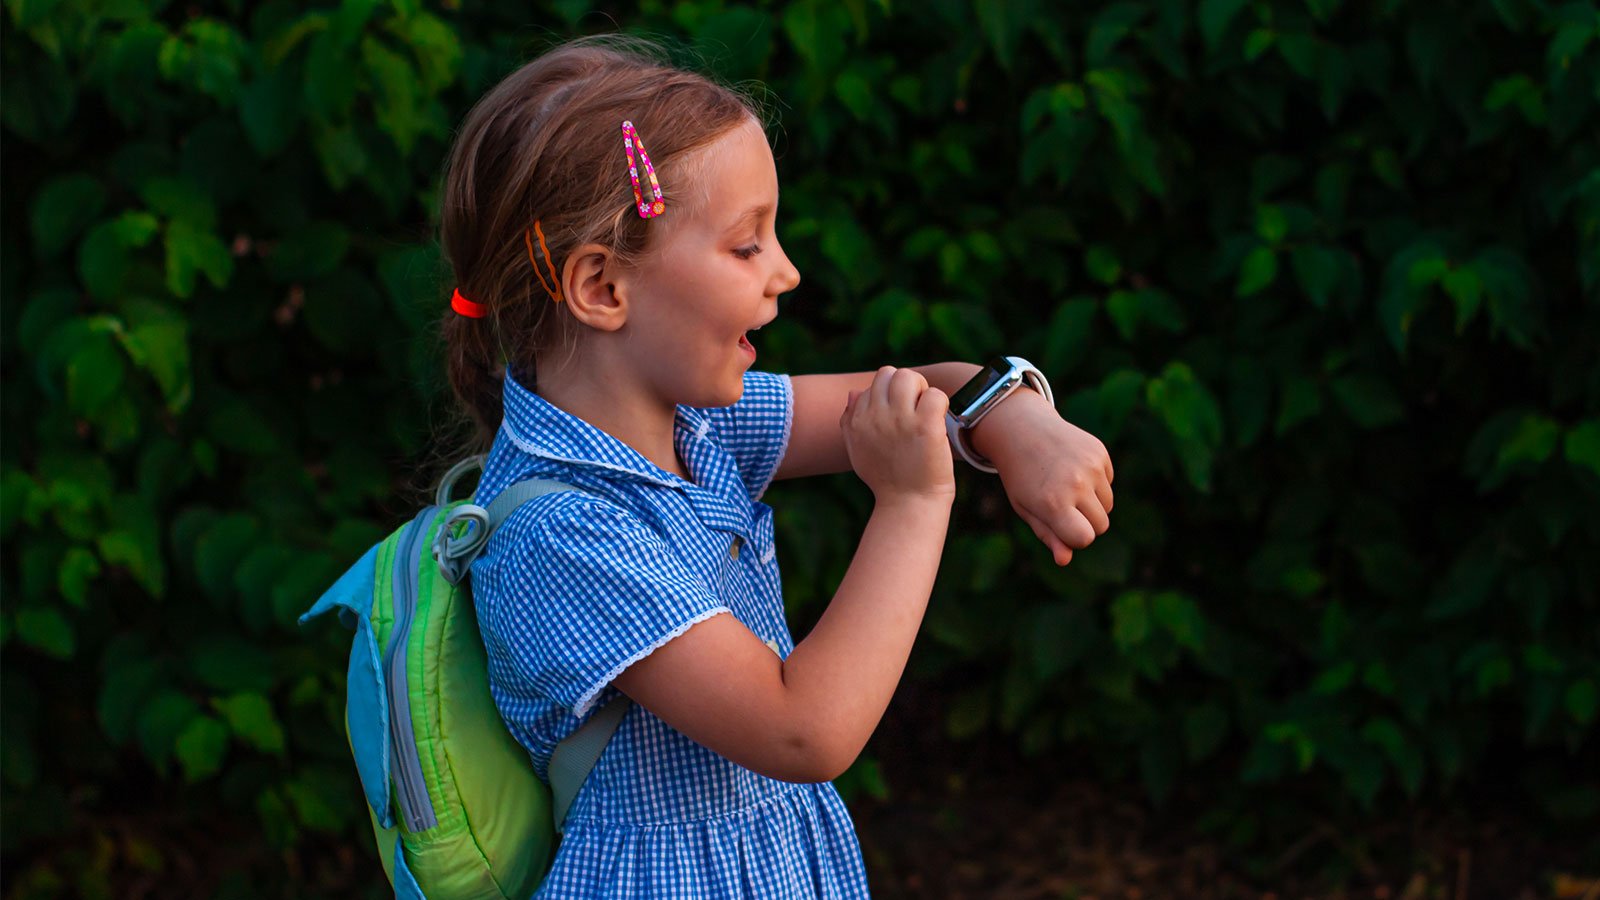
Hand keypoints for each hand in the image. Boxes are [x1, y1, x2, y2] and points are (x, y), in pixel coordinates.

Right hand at [841, 366, 954, 501]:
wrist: (908, 505)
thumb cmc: (886, 480)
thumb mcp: (858, 450)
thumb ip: (850, 420)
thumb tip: (854, 392)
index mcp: (857, 420)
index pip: (874, 385)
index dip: (890, 396)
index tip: (900, 416)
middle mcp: (875, 416)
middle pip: (890, 373)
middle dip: (906, 386)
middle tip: (916, 409)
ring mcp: (901, 420)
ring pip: (909, 377)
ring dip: (922, 391)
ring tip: (927, 412)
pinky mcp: (925, 427)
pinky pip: (935, 395)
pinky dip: (941, 404)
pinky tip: (939, 422)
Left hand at [971, 391, 1113, 565]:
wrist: (1022, 430)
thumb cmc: (1021, 477)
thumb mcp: (1026, 508)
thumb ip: (1048, 535)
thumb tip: (1065, 560)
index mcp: (1052, 503)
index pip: (1085, 539)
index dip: (1075, 538)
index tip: (1061, 528)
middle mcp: (1075, 484)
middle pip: (1100, 526)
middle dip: (1084, 523)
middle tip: (1061, 506)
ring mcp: (1091, 466)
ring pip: (1108, 506)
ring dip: (1092, 504)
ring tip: (1066, 487)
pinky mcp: (1100, 452)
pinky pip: (1108, 483)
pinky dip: (1096, 483)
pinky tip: (1073, 469)